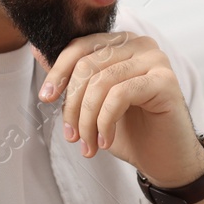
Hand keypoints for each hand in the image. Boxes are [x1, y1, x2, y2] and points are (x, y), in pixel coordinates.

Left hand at [36, 31, 203, 186]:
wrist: (164, 160)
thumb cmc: (129, 131)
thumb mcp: (91, 103)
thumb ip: (70, 78)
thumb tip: (37, 51)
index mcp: (120, 44)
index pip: (80, 47)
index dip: (58, 73)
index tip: (46, 99)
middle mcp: (140, 44)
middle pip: (87, 65)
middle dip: (73, 105)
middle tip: (72, 136)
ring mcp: (155, 60)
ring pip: (101, 82)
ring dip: (88, 119)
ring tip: (88, 144)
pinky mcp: (165, 80)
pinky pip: (120, 95)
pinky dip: (105, 122)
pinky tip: (105, 141)